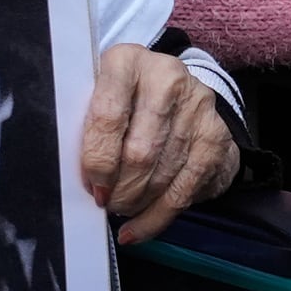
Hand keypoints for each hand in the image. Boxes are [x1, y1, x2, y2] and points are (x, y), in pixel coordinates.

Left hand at [81, 42, 235, 244]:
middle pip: (139, 152)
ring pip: (162, 174)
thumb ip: (86, 123)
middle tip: (105, 202)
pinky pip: (183, 190)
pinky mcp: (216, 136)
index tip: (90, 184)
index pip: (108, 116)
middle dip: (118, 188)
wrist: (177, 91)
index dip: (97, 159)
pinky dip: (156, 217)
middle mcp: (167, 78)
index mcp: (127, 62)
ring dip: (135, 202)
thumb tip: (74, 173)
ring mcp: (197, 107)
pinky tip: (136, 228)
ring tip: (120, 208)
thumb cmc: (123, 99)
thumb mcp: (98, 95)